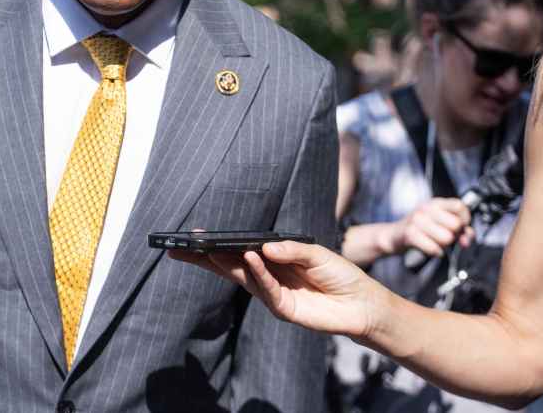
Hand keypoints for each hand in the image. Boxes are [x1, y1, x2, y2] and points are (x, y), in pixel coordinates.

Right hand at [170, 241, 388, 340]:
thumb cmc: (338, 274)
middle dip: (204, 257)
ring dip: (224, 263)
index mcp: (270, 261)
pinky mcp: (283, 307)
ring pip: (241, 277)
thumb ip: (290, 249)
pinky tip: (250, 258)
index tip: (194, 235)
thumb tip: (261, 246)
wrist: (362, 303)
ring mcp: (272, 293)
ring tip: (208, 249)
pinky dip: (257, 273)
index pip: (237, 252)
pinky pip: (265, 288)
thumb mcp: (315, 252)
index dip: (216, 244)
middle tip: (180, 249)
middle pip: (229, 266)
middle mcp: (266, 276)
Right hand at [387, 197, 473, 258]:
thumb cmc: (418, 229)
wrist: (393, 236)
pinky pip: (434, 248)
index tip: (461, 226)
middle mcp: (426, 208)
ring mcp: (417, 220)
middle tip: (444, 236)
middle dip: (454, 235)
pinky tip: (431, 249)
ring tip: (435, 242)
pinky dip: (436, 252)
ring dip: (444, 245)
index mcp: (435, 203)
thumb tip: (467, 238)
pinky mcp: (410, 234)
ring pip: (447, 238)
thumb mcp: (438, 222)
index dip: (465, 218)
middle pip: (455, 224)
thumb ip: (458, 229)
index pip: (459, 205)